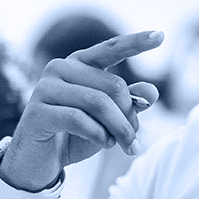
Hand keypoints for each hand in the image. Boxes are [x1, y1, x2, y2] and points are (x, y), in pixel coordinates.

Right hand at [0, 31, 162, 191]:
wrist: (37, 162)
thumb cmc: (73, 137)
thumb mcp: (107, 121)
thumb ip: (128, 105)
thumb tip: (152, 93)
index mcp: (78, 64)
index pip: (110, 49)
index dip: (136, 43)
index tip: (161, 36)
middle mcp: (60, 69)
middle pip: (112, 85)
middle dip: (129, 115)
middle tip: (133, 139)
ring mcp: (45, 88)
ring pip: (97, 102)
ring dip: (118, 128)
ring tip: (124, 145)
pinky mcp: (37, 111)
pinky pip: (78, 119)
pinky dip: (98, 134)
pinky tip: (104, 143)